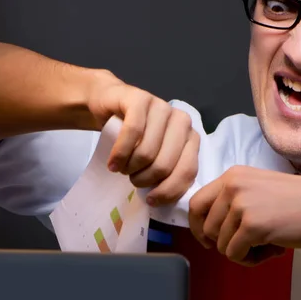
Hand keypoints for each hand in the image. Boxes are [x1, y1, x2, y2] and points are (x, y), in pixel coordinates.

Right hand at [88, 70, 198, 205]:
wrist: (110, 103)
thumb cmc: (135, 137)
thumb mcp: (155, 156)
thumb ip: (167, 172)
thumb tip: (164, 199)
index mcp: (191, 137)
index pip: (187, 171)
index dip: (169, 191)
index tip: (151, 200)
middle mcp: (181, 120)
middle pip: (165, 165)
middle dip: (145, 179)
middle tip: (132, 179)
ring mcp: (161, 107)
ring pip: (147, 152)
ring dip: (130, 167)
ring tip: (121, 168)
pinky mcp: (140, 99)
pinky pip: (132, 132)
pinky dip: (120, 153)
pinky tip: (113, 163)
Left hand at [188, 166, 300, 264]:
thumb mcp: (259, 191)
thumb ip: (234, 202)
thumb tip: (208, 231)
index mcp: (233, 176)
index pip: (196, 204)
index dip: (198, 227)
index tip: (208, 240)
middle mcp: (232, 185)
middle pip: (205, 228)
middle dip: (224, 243)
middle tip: (252, 243)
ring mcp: (241, 204)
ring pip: (220, 245)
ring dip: (242, 252)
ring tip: (269, 242)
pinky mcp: (252, 225)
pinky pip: (234, 255)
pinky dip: (252, 259)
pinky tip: (274, 248)